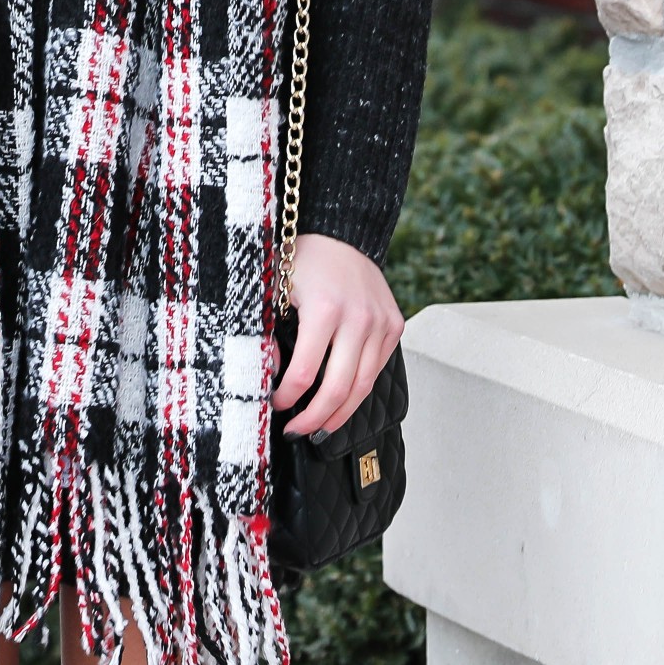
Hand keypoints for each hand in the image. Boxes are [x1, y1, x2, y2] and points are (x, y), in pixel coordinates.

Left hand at [274, 233, 402, 437]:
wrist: (341, 232)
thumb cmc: (302, 260)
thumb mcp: (275, 290)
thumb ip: (269, 333)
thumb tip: (273, 375)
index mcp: (324, 309)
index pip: (304, 373)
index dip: (287, 398)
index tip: (274, 404)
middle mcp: (359, 318)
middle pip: (339, 388)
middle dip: (315, 418)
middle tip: (296, 431)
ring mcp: (381, 322)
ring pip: (363, 385)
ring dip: (340, 413)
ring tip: (320, 428)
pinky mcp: (394, 324)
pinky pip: (378, 367)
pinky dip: (360, 388)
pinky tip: (342, 400)